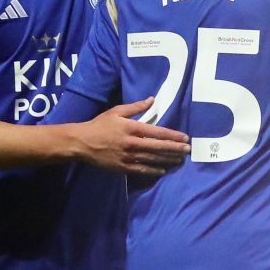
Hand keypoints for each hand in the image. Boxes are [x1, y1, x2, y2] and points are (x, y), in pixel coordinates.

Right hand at [70, 98, 190, 174]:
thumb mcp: (116, 111)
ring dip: (168, 160)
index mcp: (132, 128)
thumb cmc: (99, 125)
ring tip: (180, 160)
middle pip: (159, 147)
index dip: (173, 136)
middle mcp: (132, 143)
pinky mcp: (122, 167)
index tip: (185, 138)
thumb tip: (152, 99)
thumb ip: (136, 107)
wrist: (81, 142)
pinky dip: (153, 170)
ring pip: (153, 159)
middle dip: (175, 149)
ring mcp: (128, 157)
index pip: (158, 132)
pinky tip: (163, 170)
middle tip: (188, 150)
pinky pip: (141, 170)